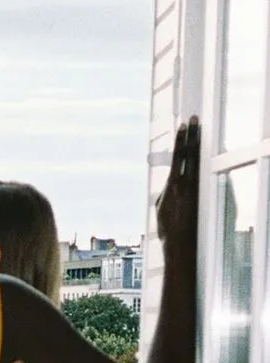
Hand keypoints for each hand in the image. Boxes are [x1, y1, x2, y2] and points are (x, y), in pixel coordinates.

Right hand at [156, 116, 199, 249]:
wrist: (180, 243)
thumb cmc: (167, 227)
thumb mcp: (160, 204)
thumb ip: (166, 189)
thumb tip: (172, 180)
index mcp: (174, 184)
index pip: (179, 156)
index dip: (181, 140)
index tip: (183, 126)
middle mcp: (187, 183)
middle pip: (191, 154)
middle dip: (192, 135)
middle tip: (195, 119)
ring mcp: (197, 188)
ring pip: (198, 161)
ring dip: (198, 145)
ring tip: (200, 131)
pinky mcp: (203, 194)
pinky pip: (201, 172)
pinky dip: (201, 161)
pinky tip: (202, 153)